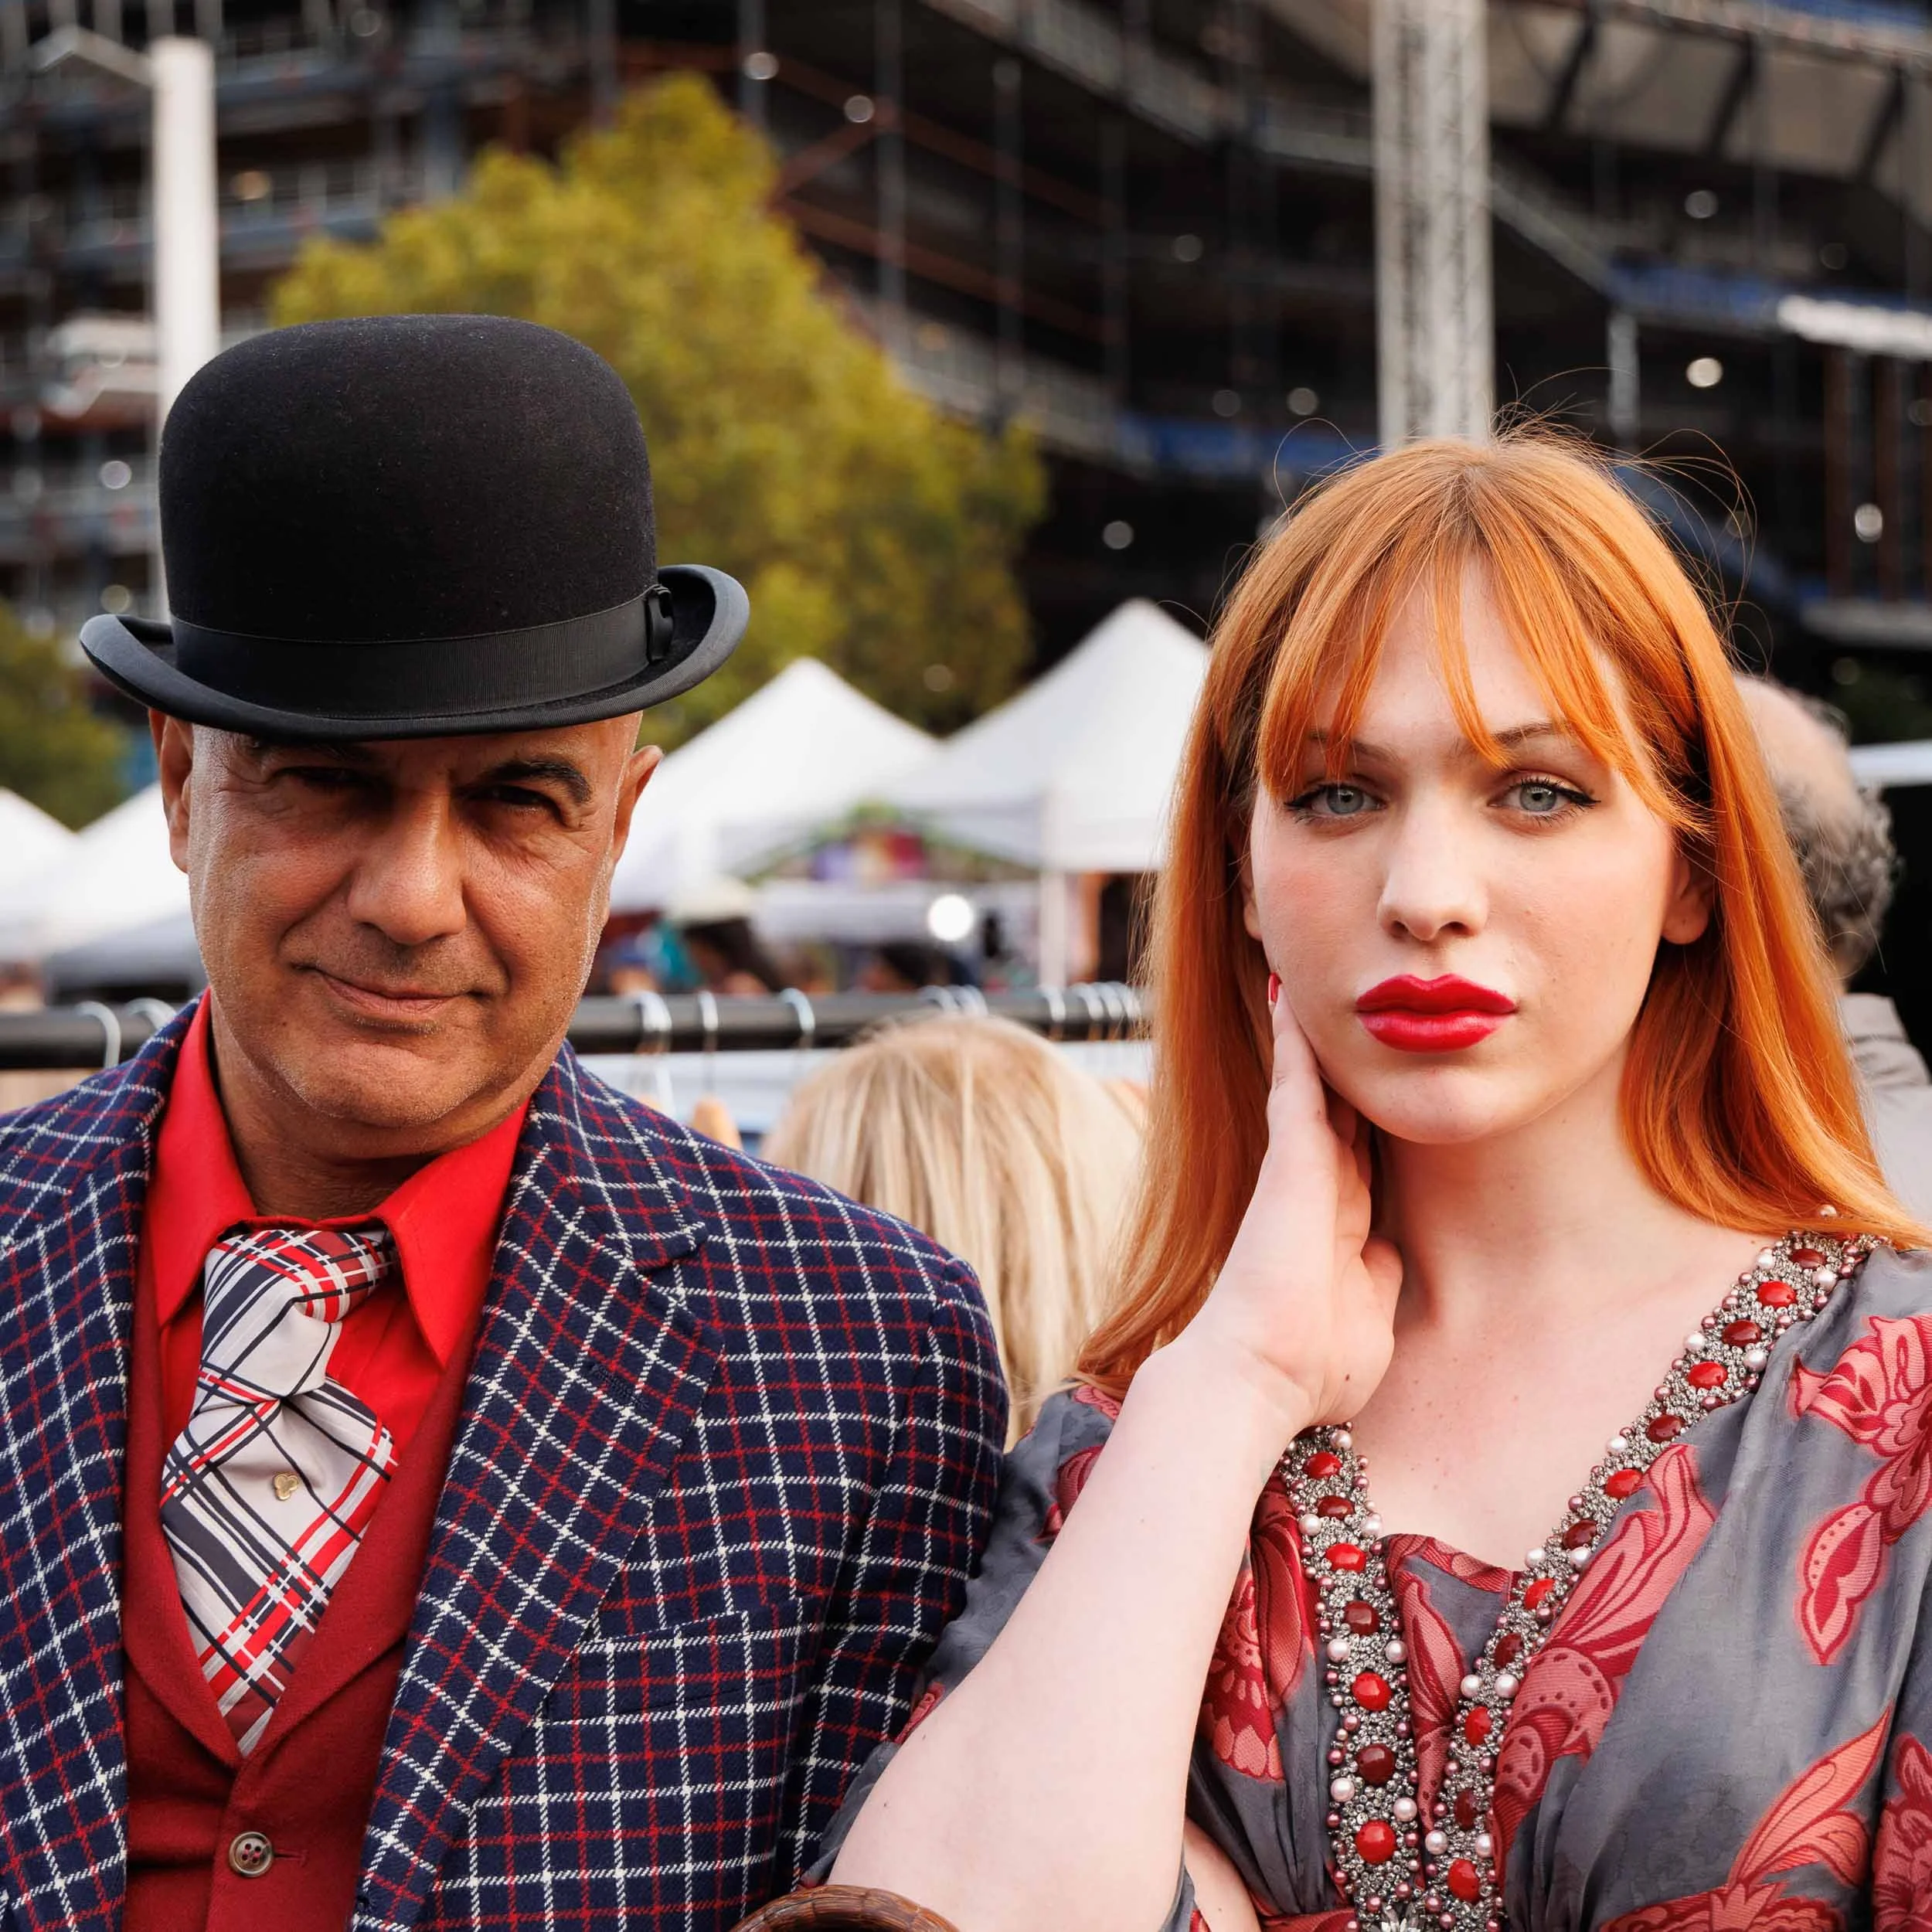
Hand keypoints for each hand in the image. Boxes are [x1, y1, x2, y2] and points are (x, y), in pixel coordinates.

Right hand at [1174, 976, 1402, 1446]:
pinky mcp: (1289, 1160)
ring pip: (1311, 1086)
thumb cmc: (1313, 1364)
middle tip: (1341, 1006)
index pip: (1357, 1151)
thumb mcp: (1367, 1312)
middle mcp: (1315, 1187)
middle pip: (1335, 1107)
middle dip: (1342, 1065)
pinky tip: (1291, 996)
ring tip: (1303, 979)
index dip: (1364, 1112)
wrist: (1261, 1378)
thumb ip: (1377, 1272)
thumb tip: (1389, 1250)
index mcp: (1338, 1223)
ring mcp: (1297, 1171)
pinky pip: (1296, 1084)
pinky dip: (1295, 1042)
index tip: (1376, 1076)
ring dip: (1309, 1038)